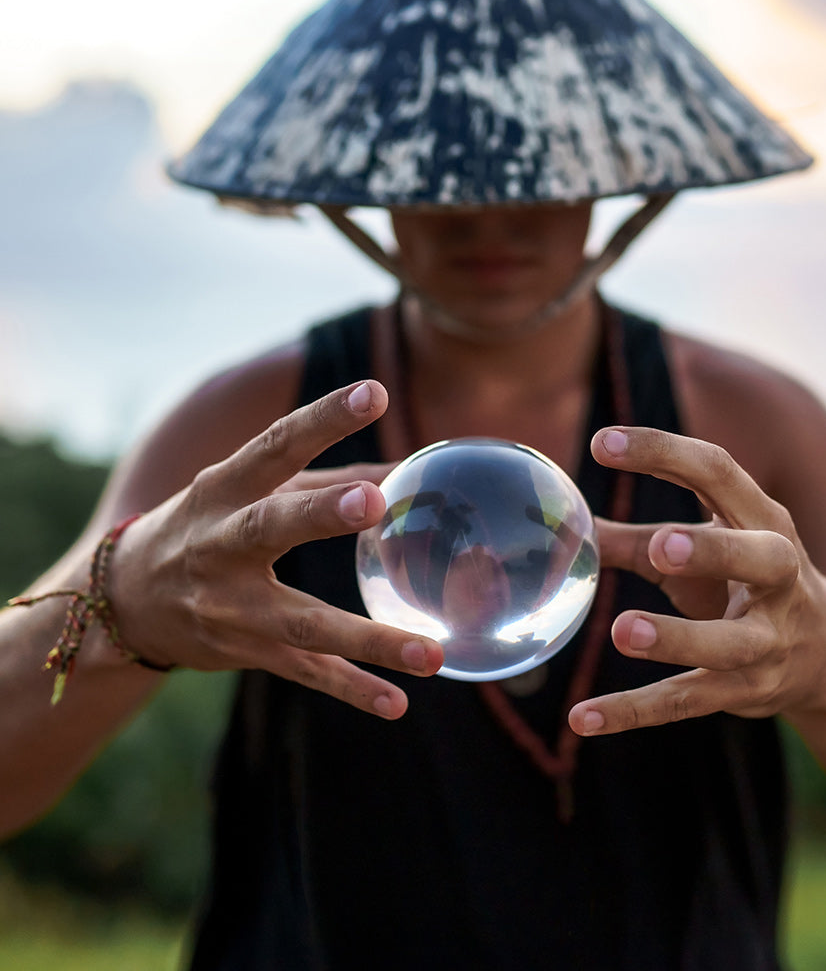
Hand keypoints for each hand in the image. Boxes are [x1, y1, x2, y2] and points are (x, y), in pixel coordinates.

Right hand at [111, 380, 442, 717]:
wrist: (124, 601)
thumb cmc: (206, 525)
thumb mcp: (246, 489)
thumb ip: (324, 478)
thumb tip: (401, 470)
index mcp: (225, 488)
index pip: (277, 444)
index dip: (323, 419)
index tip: (375, 392)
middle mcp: (222, 544)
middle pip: (271, 525)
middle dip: (319, 514)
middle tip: (372, 501)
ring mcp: (232, 606)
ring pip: (304, 621)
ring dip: (369, 638)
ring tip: (432, 651)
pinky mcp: (246, 651)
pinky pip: (305, 671)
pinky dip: (351, 688)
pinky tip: (397, 702)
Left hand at [569, 426, 825, 735]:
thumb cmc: (749, 583)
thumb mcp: (702, 549)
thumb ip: (635, 538)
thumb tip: (562, 525)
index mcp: (762, 521)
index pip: (718, 472)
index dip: (664, 453)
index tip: (604, 442)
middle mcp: (778, 576)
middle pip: (758, 557)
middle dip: (712, 550)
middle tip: (661, 544)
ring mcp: (768, 640)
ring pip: (728, 643)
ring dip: (678, 638)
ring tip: (623, 631)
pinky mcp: (746, 690)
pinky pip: (688, 701)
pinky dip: (634, 711)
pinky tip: (582, 718)